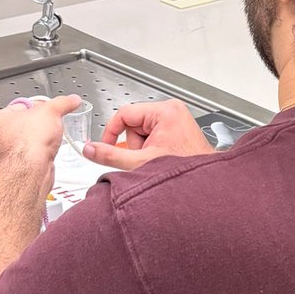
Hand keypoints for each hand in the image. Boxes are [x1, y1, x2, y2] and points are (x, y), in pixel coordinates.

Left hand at [0, 95, 81, 196]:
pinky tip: (43, 156)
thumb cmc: (26, 144)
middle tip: (48, 127)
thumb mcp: (51, 111)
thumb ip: (63, 103)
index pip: (17, 109)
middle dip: (36, 127)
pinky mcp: (12, 173)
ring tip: (46, 142)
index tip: (47, 110)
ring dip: (36, 144)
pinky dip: (37, 158)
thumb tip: (72, 100)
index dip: (36, 108)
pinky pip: (27, 161)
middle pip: (21, 127)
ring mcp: (0, 158)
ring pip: (24, 145)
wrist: (29, 173)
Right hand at [84, 98, 210, 170]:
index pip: (125, 113)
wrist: (204, 183)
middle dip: (134, 144)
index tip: (106, 146)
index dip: (111, 131)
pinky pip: (153, 134)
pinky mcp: (178, 127)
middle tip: (146, 158)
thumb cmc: (183, 171)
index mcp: (165, 111)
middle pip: (133, 123)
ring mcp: (177, 118)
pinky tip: (161, 158)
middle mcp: (173, 110)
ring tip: (156, 159)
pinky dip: (151, 148)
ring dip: (143, 147)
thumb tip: (90, 149)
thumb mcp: (139, 163)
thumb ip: (111, 155)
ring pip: (142, 130)